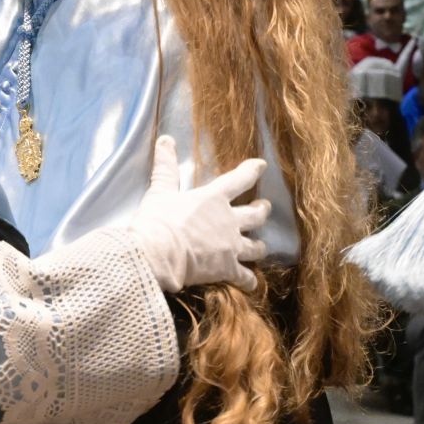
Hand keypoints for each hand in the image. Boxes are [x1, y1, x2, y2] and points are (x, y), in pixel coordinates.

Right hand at [125, 135, 270, 292]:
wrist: (158, 254)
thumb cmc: (157, 221)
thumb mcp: (159, 191)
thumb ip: (165, 167)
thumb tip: (165, 139)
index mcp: (213, 199)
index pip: (239, 179)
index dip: (252, 171)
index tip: (262, 166)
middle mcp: (229, 221)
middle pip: (255, 215)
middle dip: (262, 211)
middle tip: (265, 208)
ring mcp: (231, 246)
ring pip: (256, 247)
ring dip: (259, 246)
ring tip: (262, 247)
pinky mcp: (227, 269)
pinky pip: (244, 277)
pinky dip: (249, 281)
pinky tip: (252, 284)